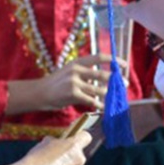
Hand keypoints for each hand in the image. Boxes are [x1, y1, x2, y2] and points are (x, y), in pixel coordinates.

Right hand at [0, 131, 90, 164]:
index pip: (86, 137)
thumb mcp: (46, 142)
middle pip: (79, 154)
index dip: (79, 137)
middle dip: (70, 155)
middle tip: (56, 157)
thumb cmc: (36, 158)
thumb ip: (58, 142)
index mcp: (74, 146)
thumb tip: (59, 143)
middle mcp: (79, 159)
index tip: (74, 139)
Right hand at [6, 54, 129, 113]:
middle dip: (116, 80)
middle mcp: (76, 70)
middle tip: (124, 84)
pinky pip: (91, 101)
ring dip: (109, 94)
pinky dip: (99, 105)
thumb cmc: (56, 83)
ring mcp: (74, 82)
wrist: (39, 93)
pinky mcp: (72, 94)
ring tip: (115, 97)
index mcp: (77, 62)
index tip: (124, 64)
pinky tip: (104, 107)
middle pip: (102, 74)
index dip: (114, 60)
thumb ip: (85, 72)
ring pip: (99, 89)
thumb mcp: (69, 71)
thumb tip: (104, 78)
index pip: (99, 57)